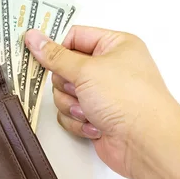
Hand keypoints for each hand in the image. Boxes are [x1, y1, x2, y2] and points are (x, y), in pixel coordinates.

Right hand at [25, 26, 179, 178]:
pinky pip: (71, 114)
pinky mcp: (97, 116)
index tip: (39, 56)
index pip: (75, 36)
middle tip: (77, 89)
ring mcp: (104, 94)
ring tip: (90, 112)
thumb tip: (34, 37)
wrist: (145, 143)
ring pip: (65, 93)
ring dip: (72, 105)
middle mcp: (110, 67)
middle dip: (66, 84)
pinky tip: (96, 126)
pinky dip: (79, 121)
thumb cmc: (126, 99)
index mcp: (115, 45)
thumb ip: (55, 56)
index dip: (57, 47)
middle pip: (65, 68)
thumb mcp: (86, 70)